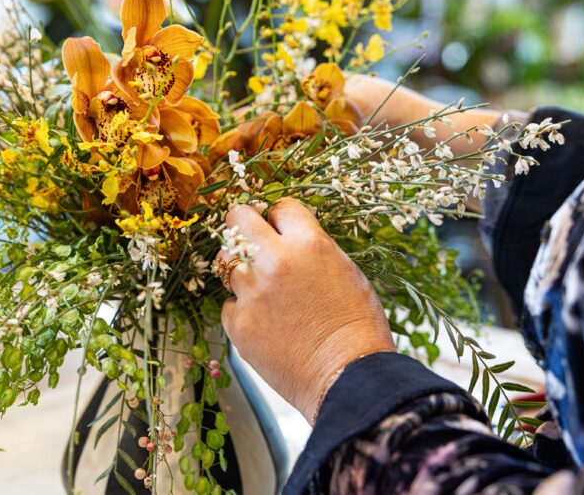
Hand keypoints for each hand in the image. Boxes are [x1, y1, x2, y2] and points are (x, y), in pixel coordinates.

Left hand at [218, 198, 395, 422]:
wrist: (349, 377)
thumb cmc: (357, 327)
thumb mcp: (346, 272)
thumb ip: (313, 249)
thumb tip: (291, 240)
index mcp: (309, 243)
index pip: (280, 206)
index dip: (280, 218)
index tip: (280, 228)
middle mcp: (275, 261)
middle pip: (238, 218)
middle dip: (245, 226)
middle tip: (252, 241)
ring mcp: (252, 292)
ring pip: (226, 262)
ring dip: (242, 271)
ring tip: (264, 290)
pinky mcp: (238, 323)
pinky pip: (230, 304)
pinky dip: (244, 311)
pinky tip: (267, 323)